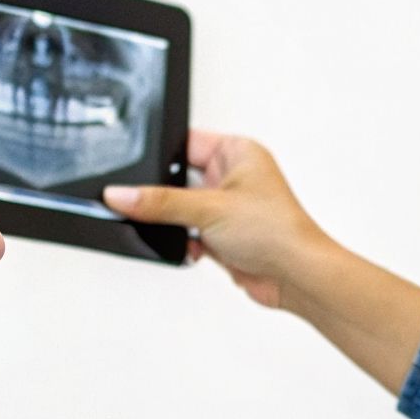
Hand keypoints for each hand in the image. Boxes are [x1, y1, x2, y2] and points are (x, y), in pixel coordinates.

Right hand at [102, 131, 333, 309]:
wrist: (296, 277)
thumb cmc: (277, 231)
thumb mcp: (209, 209)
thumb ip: (160, 202)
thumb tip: (122, 194)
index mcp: (238, 151)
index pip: (185, 141)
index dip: (160, 153)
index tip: (132, 166)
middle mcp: (234, 176)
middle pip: (178, 178)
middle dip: (165, 195)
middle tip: (151, 203)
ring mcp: (228, 207)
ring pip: (181, 209)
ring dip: (176, 223)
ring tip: (180, 229)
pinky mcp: (224, 235)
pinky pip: (189, 232)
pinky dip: (185, 241)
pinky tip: (192, 248)